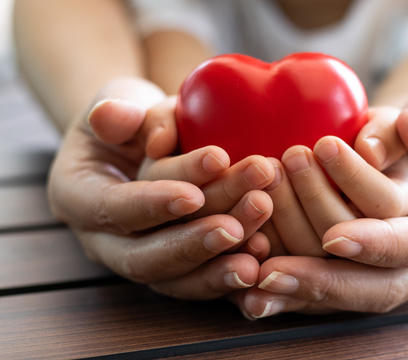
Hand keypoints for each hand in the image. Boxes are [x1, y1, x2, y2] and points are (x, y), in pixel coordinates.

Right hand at [48, 78, 273, 298]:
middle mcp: (105, 240)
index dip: (152, 206)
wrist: (143, 143)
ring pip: (178, 275)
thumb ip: (117, 111)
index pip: (113, 209)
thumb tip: (114, 116)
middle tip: (250, 211)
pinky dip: (230, 274)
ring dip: (224, 257)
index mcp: (78, 196)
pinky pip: (201, 281)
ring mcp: (141, 258)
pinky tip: (265, 255)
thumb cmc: (132, 117)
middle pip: (148, 256)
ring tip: (264, 235)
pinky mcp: (175, 269)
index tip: (194, 195)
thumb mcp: (117, 100)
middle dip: (199, 240)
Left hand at [234, 87, 407, 316]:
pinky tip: (247, 282)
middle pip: (381, 285)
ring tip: (251, 248)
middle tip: (271, 268)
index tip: (334, 237)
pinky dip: (289, 288)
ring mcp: (395, 264)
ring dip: (298, 274)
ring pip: (348, 288)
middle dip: (325, 280)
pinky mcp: (364, 265)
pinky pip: (328, 286)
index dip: (380, 244)